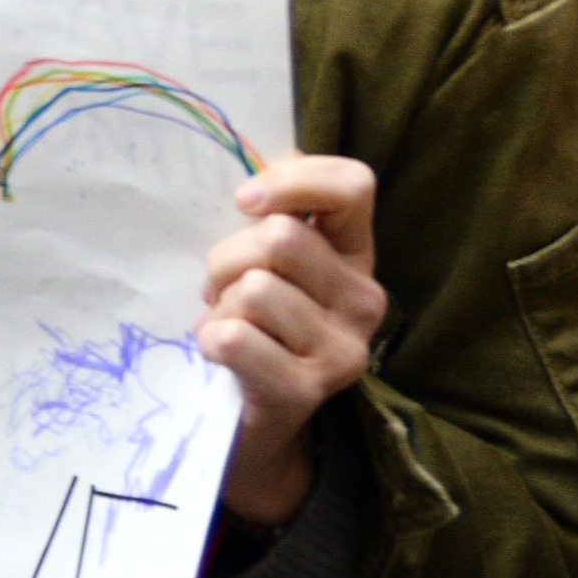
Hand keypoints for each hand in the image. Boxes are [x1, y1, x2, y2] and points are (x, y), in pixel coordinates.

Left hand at [198, 153, 384, 523]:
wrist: (255, 420)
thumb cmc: (255, 321)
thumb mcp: (267, 260)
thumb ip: (274, 210)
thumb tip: (260, 156)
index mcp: (357, 255)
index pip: (354, 186)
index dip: (292, 181)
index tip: (244, 202)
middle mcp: (365, 300)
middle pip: (280, 238)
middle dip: (228, 258)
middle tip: (221, 289)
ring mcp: (343, 349)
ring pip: (253, 288)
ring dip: (219, 305)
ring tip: (228, 325)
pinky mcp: (308, 390)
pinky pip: (235, 337)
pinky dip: (211, 339)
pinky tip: (222, 353)